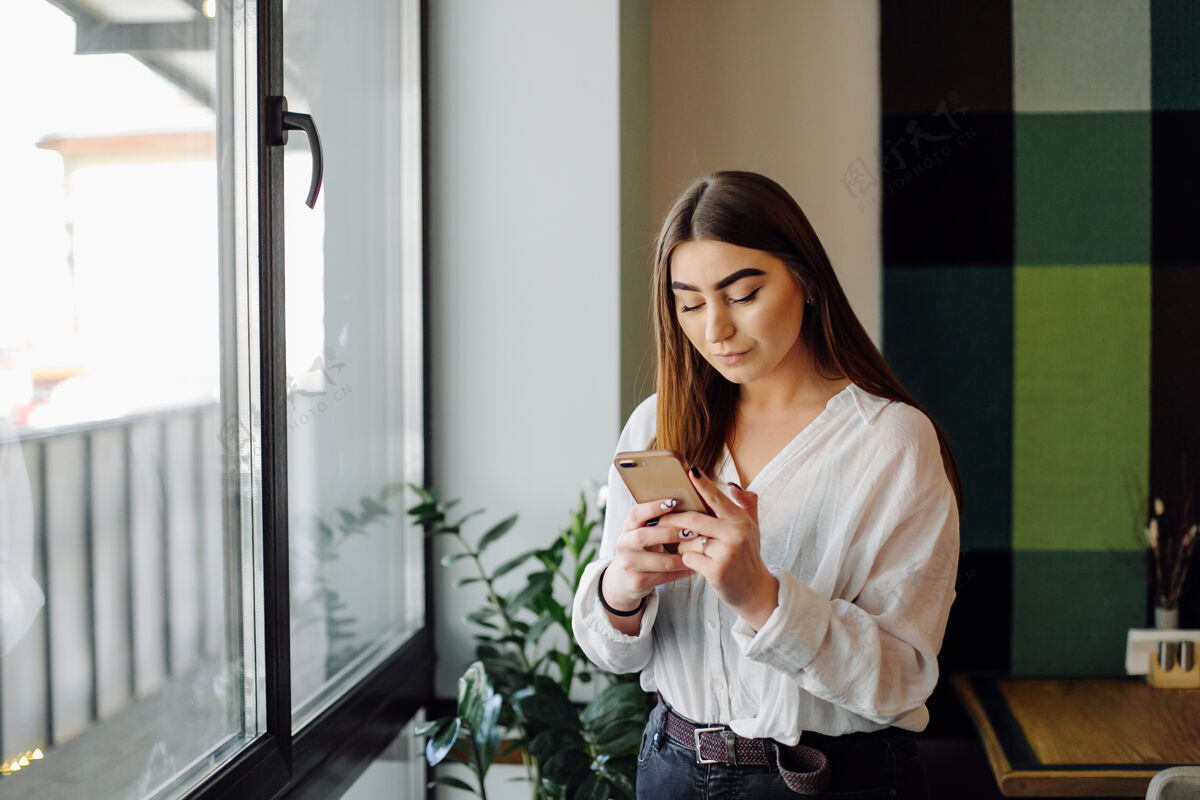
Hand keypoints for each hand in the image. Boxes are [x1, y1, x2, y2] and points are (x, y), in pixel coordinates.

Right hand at [602, 498, 694, 611]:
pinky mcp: (637, 582)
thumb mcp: (643, 533)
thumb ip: (657, 521)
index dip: (653, 507)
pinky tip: (693, 567)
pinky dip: (681, 572)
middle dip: (670, 533)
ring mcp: (629, 564)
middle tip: (691, 531)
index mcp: (627, 528)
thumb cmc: (642, 550)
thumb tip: (687, 503)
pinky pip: (664, 577)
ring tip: (699, 552)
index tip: (674, 502)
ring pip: (660, 561)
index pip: (636, 514)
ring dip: (682, 556)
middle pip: (644, 536)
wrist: (623, 580)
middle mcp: (624, 544)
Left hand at [664, 470, 778, 629]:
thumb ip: (746, 505)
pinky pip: (688, 558)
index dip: (703, 484)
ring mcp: (726, 553)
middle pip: (694, 520)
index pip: (718, 499)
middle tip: (660, 519)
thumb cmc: (748, 556)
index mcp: (742, 521)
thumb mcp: (752, 528)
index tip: (690, 471)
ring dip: (681, 544)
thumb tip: (733, 485)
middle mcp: (736, 535)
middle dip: (674, 520)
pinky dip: (686, 559)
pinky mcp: (716, 570)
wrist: (755, 590)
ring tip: (688, 548)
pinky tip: (694, 562)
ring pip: (688, 541)